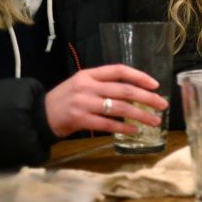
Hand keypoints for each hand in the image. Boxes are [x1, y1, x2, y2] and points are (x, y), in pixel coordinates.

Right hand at [44, 64, 167, 137]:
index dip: (139, 76)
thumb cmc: (66, 99)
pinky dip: (124, 128)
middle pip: (124, 90)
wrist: (40, 114)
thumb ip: (103, 84)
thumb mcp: (82, 84)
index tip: (155, 84)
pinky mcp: (80, 119)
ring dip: (140, 115)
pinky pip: (107, 124)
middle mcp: (87, 86)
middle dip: (147, 98)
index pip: (119, 70)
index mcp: (89, 74)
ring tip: (154, 121)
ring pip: (119, 108)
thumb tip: (134, 91)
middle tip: (162, 105)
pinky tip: (135, 131)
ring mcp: (83, 103)